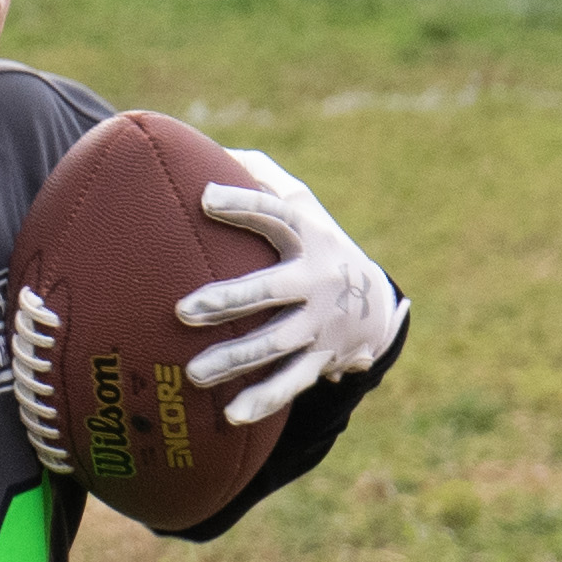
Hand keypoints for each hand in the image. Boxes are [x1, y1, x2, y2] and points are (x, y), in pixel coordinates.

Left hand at [180, 148, 408, 425]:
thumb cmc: (317, 243)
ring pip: (277, 343)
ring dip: (237, 359)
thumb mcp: (302, 205)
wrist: (377, 304)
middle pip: (272, 289)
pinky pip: (292, 382)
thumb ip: (261, 177)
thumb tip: (204, 146)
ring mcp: (321, 323)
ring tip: (193, 373)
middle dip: (231, 300)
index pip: (276, 215)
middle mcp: (318, 280)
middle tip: (184, 310)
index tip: (205, 197)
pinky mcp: (323, 359)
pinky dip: (264, 399)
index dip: (244, 204)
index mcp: (308, 236)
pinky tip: (232, 415)